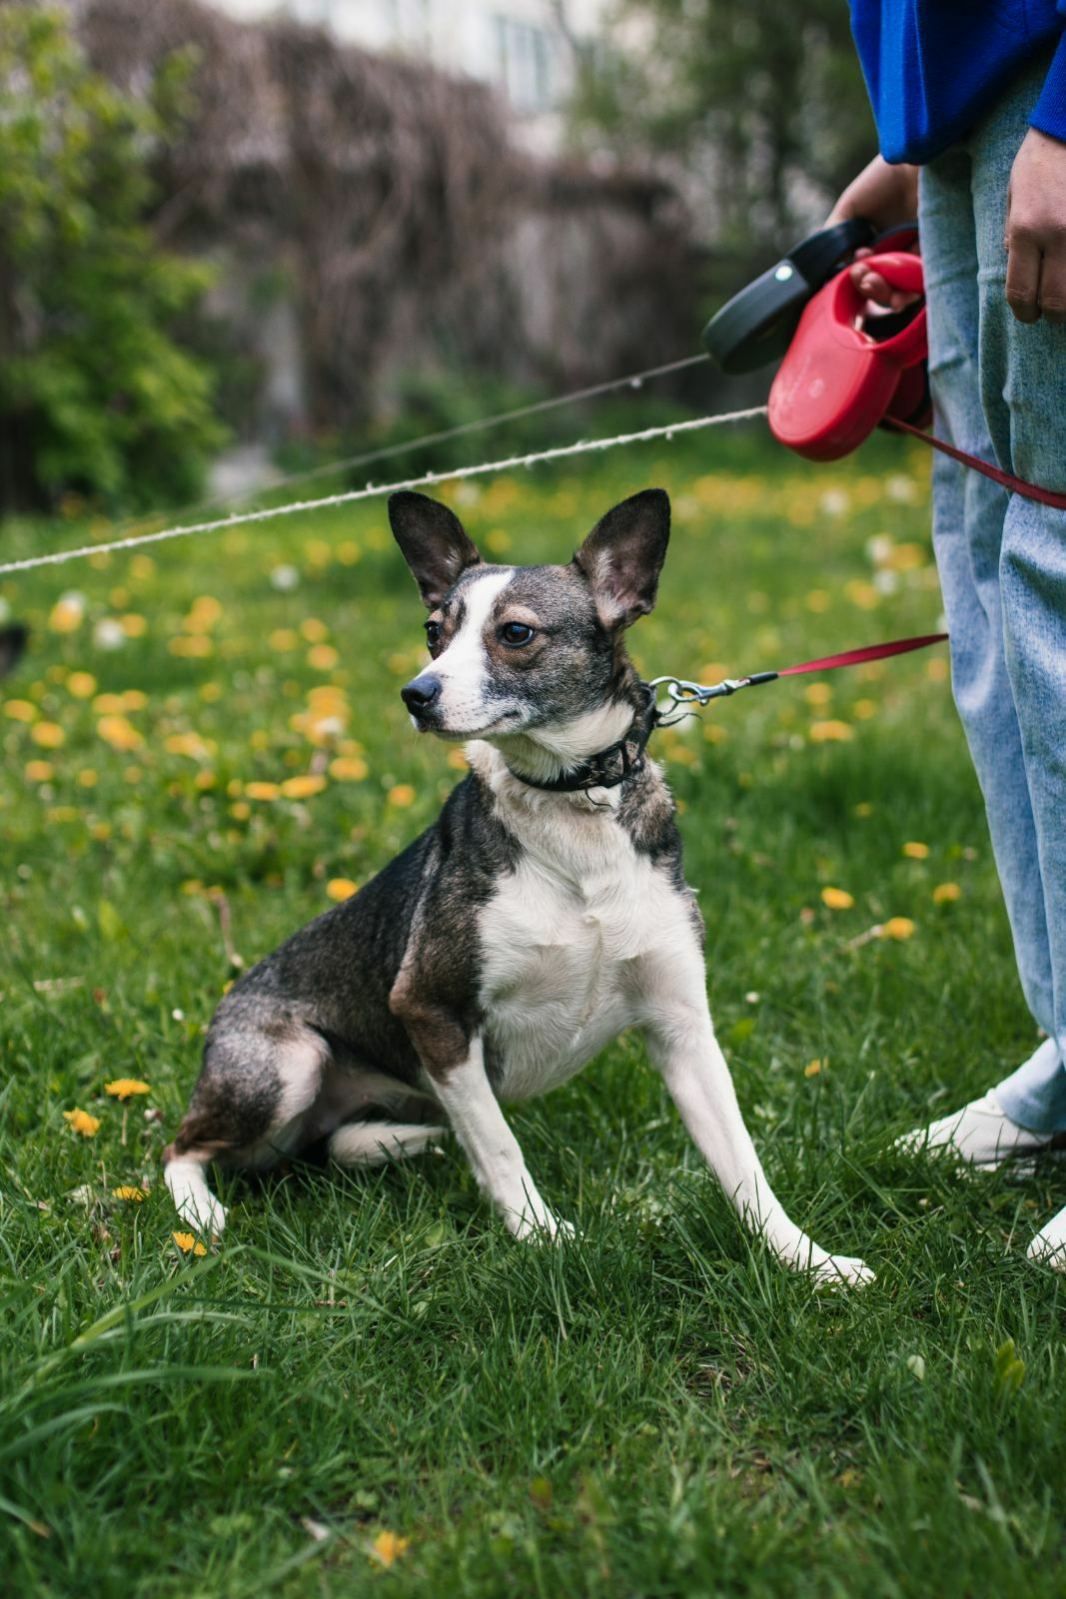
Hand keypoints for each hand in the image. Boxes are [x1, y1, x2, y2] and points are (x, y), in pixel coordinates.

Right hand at [827, 155, 919, 310]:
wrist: (918, 159)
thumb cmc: (884, 178)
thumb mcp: (850, 209)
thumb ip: (836, 238)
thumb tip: (831, 270)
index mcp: (876, 247)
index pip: (866, 279)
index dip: (857, 283)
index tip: (854, 270)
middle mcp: (897, 255)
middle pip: (884, 291)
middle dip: (869, 290)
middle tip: (863, 276)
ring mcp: (919, 258)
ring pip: (903, 293)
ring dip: (886, 295)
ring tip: (874, 280)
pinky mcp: (939, 257)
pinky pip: (924, 283)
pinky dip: (909, 287)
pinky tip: (896, 275)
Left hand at [1005, 127, 1065, 323]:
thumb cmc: (1040, 162)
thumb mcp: (1014, 198)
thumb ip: (1016, 239)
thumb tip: (1022, 275)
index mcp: (1027, 229)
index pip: (1022, 293)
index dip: (1026, 313)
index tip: (1030, 315)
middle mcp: (1059, 233)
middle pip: (1059, 302)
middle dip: (1054, 314)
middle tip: (1054, 309)